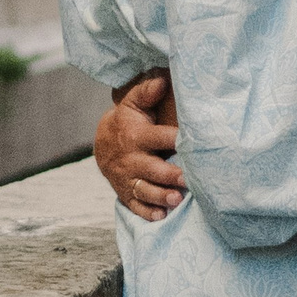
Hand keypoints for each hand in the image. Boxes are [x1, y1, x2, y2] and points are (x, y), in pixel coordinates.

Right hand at [95, 71, 185, 223]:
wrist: (103, 144)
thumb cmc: (129, 121)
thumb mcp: (134, 103)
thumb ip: (147, 92)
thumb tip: (162, 80)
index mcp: (138, 136)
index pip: (159, 137)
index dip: (175, 139)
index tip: (192, 142)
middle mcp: (133, 159)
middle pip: (152, 169)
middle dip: (169, 175)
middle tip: (187, 179)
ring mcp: (128, 179)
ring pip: (145, 190)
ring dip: (160, 196)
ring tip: (176, 200)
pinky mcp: (126, 194)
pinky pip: (135, 206)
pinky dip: (147, 212)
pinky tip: (160, 217)